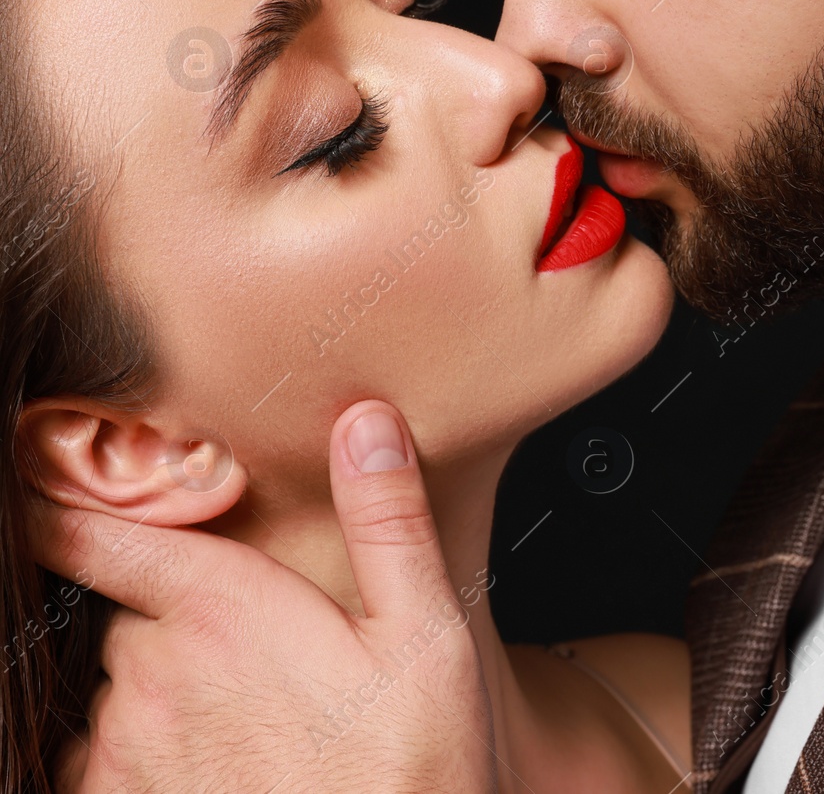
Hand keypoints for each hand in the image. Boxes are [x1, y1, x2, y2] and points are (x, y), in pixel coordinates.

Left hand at [28, 401, 496, 792]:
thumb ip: (387, 521)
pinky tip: (222, 766)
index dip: (59, 504)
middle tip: (260, 647)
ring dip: (165, 689)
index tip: (42, 480)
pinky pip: (100, 759)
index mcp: (222, 608)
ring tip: (254, 720)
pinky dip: (143, 753)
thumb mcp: (425, 637)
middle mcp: (154, 672)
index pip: (95, 534)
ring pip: (120, 688)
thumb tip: (364, 421)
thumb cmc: (409, 768)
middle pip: (128, 613)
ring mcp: (126, 750)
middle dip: (177, 616)